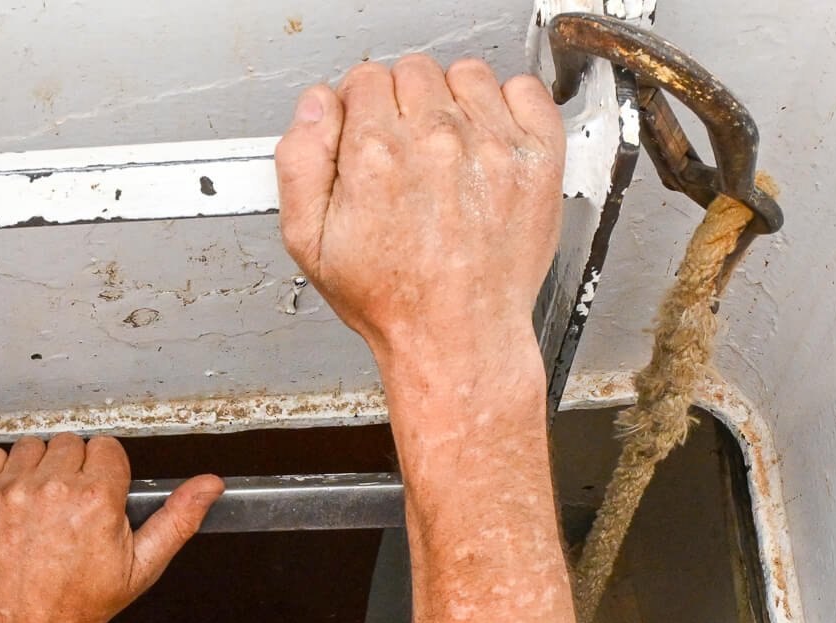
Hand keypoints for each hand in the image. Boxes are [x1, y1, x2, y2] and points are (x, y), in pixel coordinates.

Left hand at [0, 434, 221, 622]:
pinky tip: (12, 504)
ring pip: (32, 446)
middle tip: (68, 508)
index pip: (107, 448)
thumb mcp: (140, 569)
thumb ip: (176, 519)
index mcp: (98, 499)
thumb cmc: (76, 604)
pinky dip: (1, 474)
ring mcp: (13, 490)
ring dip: (37, 469)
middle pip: (71, 444)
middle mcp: (54, 487)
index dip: (105, 473)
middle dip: (73, 469)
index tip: (99, 496)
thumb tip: (210, 485)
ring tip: (39, 508)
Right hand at [275, 56, 564, 386]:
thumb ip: (299, 161)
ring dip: (454, 101)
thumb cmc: (392, 301)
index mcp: (376, 155)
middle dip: (404, 104)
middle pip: (413, 71)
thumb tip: (315, 105)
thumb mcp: (309, 243)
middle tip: (407, 153)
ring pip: (466, 74)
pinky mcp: (536, 158)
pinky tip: (489, 144)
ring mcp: (492, 146)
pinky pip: (526, 90)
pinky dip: (510, 105)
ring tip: (448, 151)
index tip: (370, 135)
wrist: (457, 339)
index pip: (365, 79)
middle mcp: (435, 142)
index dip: (363, 107)